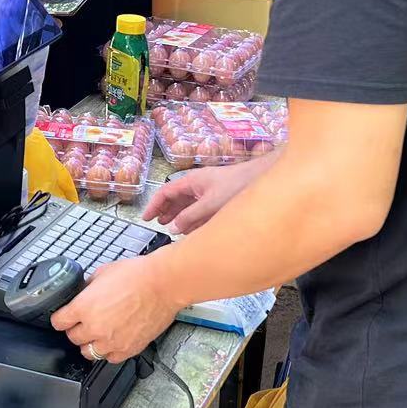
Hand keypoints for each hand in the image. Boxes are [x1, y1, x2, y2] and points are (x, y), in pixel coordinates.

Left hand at [50, 256, 179, 364]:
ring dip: (91, 343)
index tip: (63, 317)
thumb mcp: (102, 272)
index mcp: (84, 307)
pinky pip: (110, 359)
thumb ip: (87, 288)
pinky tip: (113, 340)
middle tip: (83, 322)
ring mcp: (111, 342)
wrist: (163, 285)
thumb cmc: (137, 275)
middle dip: (76, 329)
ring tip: (98, 333)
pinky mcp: (128, 349)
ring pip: (89, 353)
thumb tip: (82, 293)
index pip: (59, 322)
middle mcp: (95, 328)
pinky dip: (109, 351)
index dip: (60, 318)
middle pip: (73, 338)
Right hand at [142, 159, 265, 233]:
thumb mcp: (209, 203)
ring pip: (188, 205)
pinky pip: (200, 209)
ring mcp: (208, 192)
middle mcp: (198, 185)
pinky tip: (192, 229)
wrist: (261, 178)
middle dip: (166, 211)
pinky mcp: (219, 199)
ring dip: (179, 217)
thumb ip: (190, 216)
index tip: (146, 218)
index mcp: (191, 181)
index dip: (154, 205)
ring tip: (172, 228)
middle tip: (157, 224)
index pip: (165, 192)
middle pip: (176, 199)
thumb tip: (172, 228)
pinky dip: (194, 219)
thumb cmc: (236, 185)